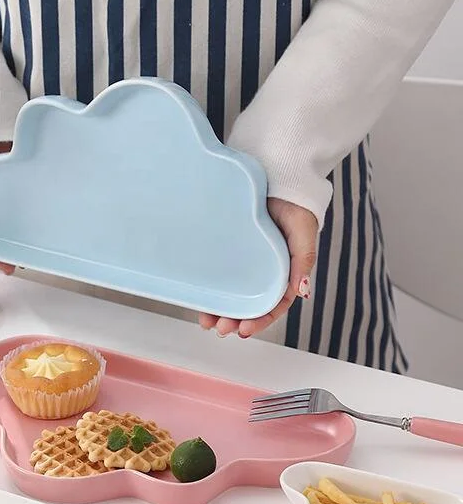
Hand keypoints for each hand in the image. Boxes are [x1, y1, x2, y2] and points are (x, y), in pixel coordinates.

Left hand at [198, 198, 317, 337]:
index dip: (259, 320)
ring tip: (207, 322)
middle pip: (250, 303)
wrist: (277, 173)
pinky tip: (200, 297)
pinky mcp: (229, 248)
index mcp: (285, 272)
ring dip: (221, 310)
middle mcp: (264, 270)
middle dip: (235, 320)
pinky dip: (211, 287)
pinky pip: (219, 272)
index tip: (243, 331)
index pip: (274, 305)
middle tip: (220, 330)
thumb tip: (303, 292)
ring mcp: (246, 260)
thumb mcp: (303, 233)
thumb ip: (304, 262)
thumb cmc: (295, 204)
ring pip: (233, 292)